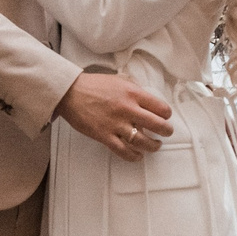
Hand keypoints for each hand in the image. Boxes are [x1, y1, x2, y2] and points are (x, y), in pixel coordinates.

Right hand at [55, 71, 173, 159]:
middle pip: (157, 125)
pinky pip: (124, 151)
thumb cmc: (93, 85)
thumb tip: (147, 97)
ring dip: (153, 146)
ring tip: (155, 145)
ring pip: (143, 141)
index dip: (166, 114)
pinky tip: (138, 155)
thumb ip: (134, 88)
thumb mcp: (119, 80)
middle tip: (166, 132)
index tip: (165, 116)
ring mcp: (116, 124)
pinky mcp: (105, 136)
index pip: (160, 107)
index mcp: (133, 93)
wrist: (70, 92)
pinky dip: (134, 156)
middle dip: (166, 131)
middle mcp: (128, 109)